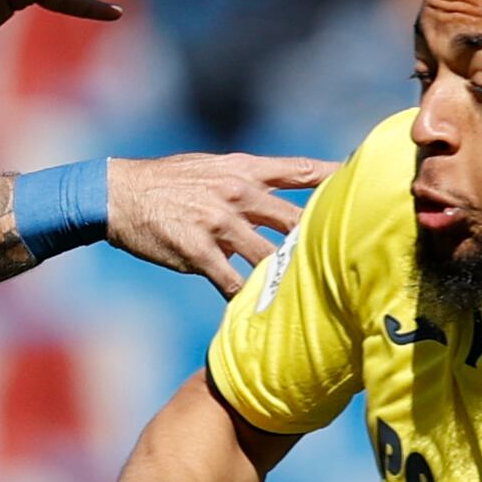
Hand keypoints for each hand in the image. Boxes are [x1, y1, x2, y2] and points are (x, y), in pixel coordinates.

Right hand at [107, 152, 333, 293]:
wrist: (118, 193)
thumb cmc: (164, 181)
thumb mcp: (208, 168)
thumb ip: (243, 181)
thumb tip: (270, 196)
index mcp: (242, 171)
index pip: (299, 171)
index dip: (335, 179)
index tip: (364, 186)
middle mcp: (237, 194)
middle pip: (296, 219)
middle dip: (324, 239)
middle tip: (352, 257)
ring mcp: (219, 224)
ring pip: (270, 256)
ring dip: (290, 276)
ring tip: (317, 296)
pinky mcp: (199, 252)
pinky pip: (233, 282)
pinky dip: (249, 299)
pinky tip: (263, 313)